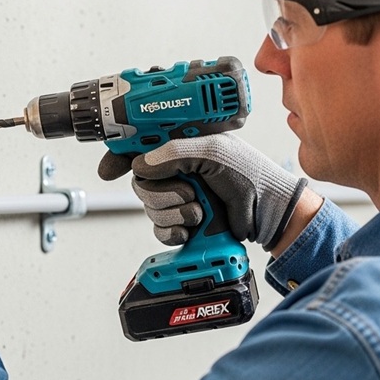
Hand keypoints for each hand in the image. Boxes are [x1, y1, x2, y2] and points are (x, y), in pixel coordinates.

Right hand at [97, 134, 306, 249]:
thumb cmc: (250, 175)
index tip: (110, 169)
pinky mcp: (181, 224)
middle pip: (140, 183)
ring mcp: (178, 198)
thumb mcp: (213, 153)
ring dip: (173, 213)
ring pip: (149, 208)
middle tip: (187, 193)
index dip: (120, 157)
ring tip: (199, 211)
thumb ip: (174, 153)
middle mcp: (176, 171)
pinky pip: (159, 230)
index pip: (139, 147)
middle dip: (161, 192)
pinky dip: (173, 232)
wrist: (268, 213)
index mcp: (181, 147)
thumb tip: (141, 164)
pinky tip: (191, 229)